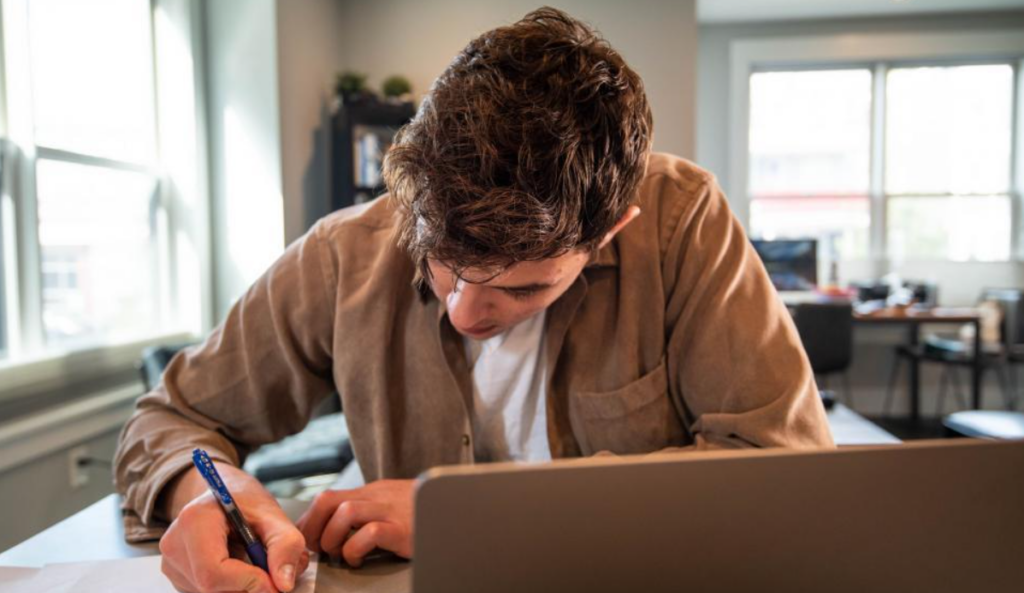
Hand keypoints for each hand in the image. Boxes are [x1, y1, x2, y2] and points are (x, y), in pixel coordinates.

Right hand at [158, 465, 309, 592]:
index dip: (248, 582)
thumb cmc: (245, 502)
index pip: (213, 571)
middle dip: (248, 586)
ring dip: (241, 588)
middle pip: (212, 588)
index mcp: (194, 521)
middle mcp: (175, 546)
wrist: (223, 497)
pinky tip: (238, 568)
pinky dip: (231, 588)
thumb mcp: (272, 514)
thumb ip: (285, 544)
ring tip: (253, 563)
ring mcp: (172, 564)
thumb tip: (284, 584)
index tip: (275, 581)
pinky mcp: (178, 578)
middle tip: (270, 571)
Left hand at [296, 479, 414, 566]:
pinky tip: (360, 559)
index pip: (327, 497)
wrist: (459, 509)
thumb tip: (338, 528)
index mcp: (373, 492)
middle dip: (314, 527)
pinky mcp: (403, 529)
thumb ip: (370, 512)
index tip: (309, 541)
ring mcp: (391, 511)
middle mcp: (378, 497)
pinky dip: (356, 549)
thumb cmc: (425, 514)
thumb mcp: (394, 506)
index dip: (310, 521)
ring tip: (341, 554)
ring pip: (345, 512)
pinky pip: (370, 532)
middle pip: (328, 499)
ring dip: (333, 537)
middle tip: (318, 549)